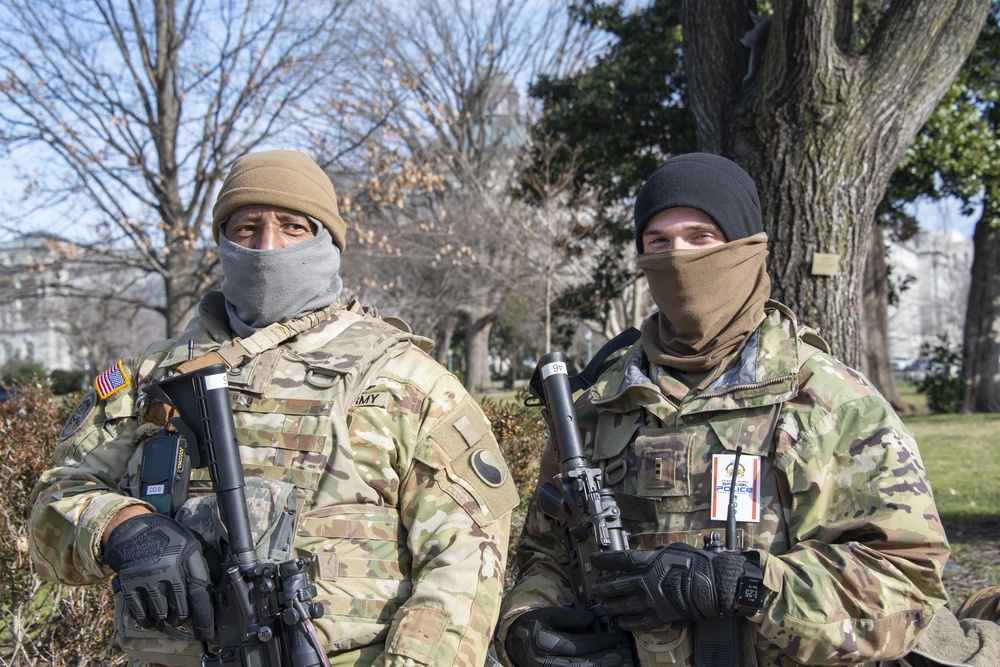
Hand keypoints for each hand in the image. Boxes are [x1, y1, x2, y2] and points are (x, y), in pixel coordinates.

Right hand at [104, 513, 214, 641]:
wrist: (134, 530)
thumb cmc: (168, 538)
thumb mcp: (193, 543)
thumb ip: (206, 563)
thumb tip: (218, 586)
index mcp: (187, 557)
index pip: (200, 592)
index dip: (204, 615)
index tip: (206, 632)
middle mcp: (168, 569)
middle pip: (180, 607)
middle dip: (183, 617)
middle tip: (182, 618)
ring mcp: (148, 577)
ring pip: (160, 612)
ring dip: (165, 619)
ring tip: (167, 617)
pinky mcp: (130, 583)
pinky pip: (139, 611)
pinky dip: (146, 620)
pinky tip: (150, 620)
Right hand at [505, 606, 622, 666]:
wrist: (517, 644)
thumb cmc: (534, 627)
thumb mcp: (548, 614)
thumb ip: (569, 616)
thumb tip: (590, 617)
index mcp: (542, 643)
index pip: (574, 645)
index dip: (595, 642)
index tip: (611, 638)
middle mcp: (544, 663)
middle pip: (578, 665)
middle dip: (601, 661)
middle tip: (618, 656)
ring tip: (614, 663)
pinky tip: (601, 665)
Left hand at [590, 544, 746, 630]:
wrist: (714, 584)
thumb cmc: (696, 564)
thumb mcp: (672, 550)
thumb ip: (655, 555)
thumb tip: (647, 557)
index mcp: (648, 563)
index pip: (619, 560)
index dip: (604, 560)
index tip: (595, 560)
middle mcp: (645, 581)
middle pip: (616, 585)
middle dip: (603, 587)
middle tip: (595, 588)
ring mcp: (652, 600)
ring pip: (624, 605)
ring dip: (612, 605)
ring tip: (605, 606)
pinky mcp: (661, 615)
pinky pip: (640, 622)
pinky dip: (628, 623)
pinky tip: (621, 622)